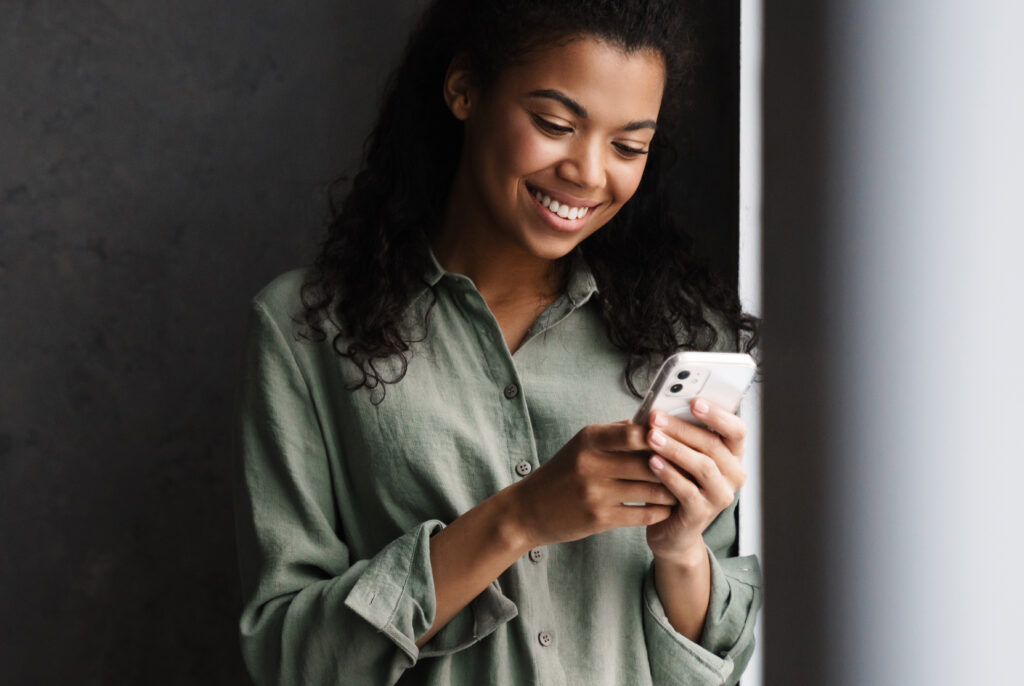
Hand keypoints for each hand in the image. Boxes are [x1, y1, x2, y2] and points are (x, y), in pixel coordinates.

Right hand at [509, 422, 678, 547]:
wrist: (529, 509)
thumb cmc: (562, 473)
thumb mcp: (582, 445)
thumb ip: (617, 434)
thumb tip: (655, 423)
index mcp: (589, 439)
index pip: (636, 432)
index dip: (663, 436)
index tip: (681, 439)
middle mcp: (591, 463)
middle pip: (649, 462)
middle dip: (676, 465)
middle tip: (697, 466)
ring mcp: (594, 492)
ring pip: (651, 490)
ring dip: (673, 490)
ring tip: (687, 488)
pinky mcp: (598, 519)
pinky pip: (642, 514)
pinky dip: (659, 511)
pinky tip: (667, 508)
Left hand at [643, 399, 747, 564]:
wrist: (672, 529)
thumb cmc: (677, 484)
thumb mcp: (683, 456)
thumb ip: (681, 435)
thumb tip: (661, 408)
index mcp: (732, 455)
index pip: (736, 429)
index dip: (718, 414)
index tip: (694, 401)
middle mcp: (733, 474)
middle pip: (713, 445)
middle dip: (682, 428)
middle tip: (656, 417)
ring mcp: (720, 496)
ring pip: (703, 466)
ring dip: (674, 449)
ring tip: (651, 437)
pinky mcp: (702, 514)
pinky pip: (686, 490)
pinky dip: (668, 474)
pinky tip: (651, 462)